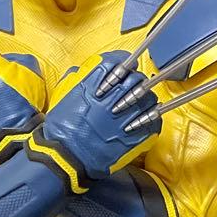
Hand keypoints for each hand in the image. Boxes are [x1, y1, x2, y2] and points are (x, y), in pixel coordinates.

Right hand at [25, 50, 161, 192]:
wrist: (67, 155)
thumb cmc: (62, 127)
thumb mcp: (65, 93)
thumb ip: (81, 78)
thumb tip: (88, 72)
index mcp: (98, 82)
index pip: (121, 61)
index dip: (125, 64)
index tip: (125, 70)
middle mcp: (116, 95)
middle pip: (138, 78)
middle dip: (135, 81)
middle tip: (131, 89)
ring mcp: (128, 115)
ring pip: (149, 97)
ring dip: (145, 99)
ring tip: (138, 105)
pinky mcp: (137, 134)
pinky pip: (154, 119)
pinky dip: (152, 117)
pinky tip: (145, 120)